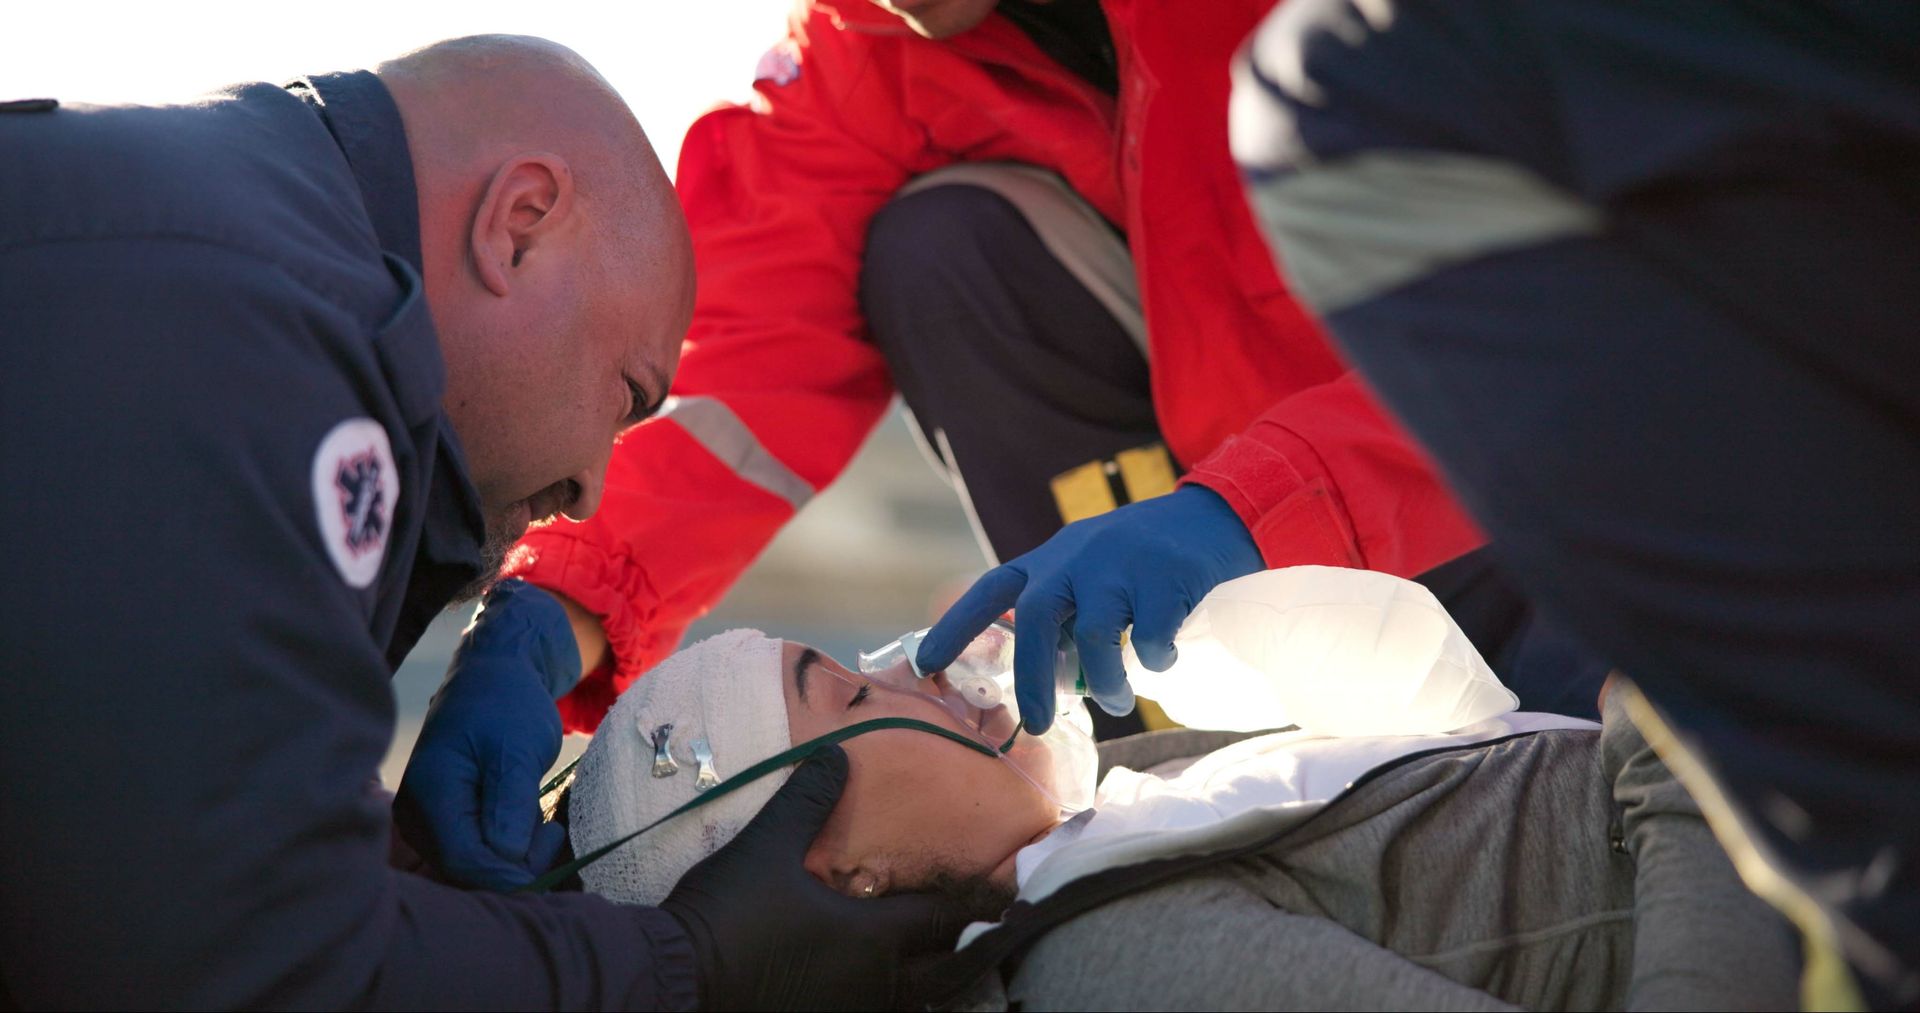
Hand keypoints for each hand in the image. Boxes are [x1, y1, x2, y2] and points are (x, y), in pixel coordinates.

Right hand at [394, 579, 581, 890]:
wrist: (494, 678)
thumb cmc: (508, 705)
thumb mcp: (518, 750)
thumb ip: (510, 805)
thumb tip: (506, 858)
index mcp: (431, 792)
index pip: (466, 860)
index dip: (512, 871)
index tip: (552, 842)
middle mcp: (417, 814)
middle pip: (466, 871)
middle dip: (515, 864)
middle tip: (551, 831)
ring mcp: (425, 821)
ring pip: (472, 867)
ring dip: (512, 856)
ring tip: (537, 817)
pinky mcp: (440, 823)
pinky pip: (473, 854)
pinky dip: (504, 846)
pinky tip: (523, 819)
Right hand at [662, 746, 966, 1010]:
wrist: (672, 981)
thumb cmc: (728, 913)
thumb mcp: (767, 846)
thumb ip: (809, 800)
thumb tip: (838, 756)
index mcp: (872, 940)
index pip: (942, 918)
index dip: (974, 900)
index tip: (1005, 888)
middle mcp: (873, 983)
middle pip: (942, 968)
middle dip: (964, 945)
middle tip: (988, 923)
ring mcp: (847, 1009)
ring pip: (912, 996)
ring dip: (929, 972)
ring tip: (940, 950)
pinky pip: (875, 1008)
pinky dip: (892, 992)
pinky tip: (877, 976)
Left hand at [918, 486, 1262, 733]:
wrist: (1215, 517)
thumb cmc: (1143, 557)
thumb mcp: (1090, 571)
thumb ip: (1064, 613)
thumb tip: (1044, 679)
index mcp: (1052, 560)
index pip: (992, 591)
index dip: (955, 628)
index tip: (925, 665)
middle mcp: (1077, 557)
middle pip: (1036, 617)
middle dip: (1031, 678)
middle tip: (1038, 724)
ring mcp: (1121, 563)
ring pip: (1095, 633)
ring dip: (1103, 680)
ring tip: (1116, 700)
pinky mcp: (1166, 575)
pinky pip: (1150, 635)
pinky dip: (1153, 659)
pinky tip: (1162, 661)